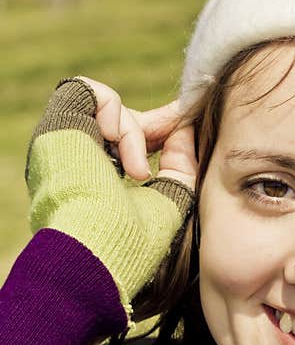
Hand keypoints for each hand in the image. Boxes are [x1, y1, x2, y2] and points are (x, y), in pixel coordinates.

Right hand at [26, 78, 196, 325]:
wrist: (97, 250)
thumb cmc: (133, 240)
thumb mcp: (170, 199)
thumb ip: (181, 165)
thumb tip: (186, 129)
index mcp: (99, 180)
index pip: (132, 140)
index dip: (161, 127)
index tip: (187, 120)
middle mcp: (80, 160)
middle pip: (125, 121)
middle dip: (157, 125)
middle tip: (179, 129)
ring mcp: (66, 143)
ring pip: (113, 110)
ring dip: (135, 135)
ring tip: (139, 174)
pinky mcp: (56, 125)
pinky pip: (93, 93)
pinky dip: (115, 115)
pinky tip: (118, 148)